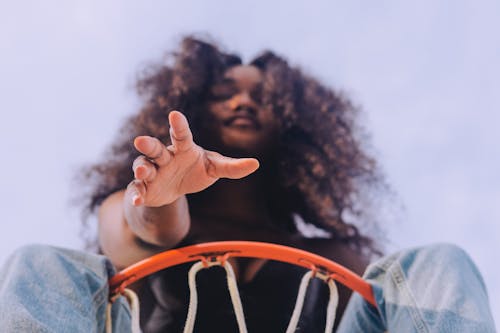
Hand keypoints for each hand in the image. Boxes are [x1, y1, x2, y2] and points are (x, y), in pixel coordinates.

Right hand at [128, 111, 258, 206]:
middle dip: (148, 145)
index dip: (178, 125)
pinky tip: (136, 200)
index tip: (175, 114)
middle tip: (140, 141)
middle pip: (155, 148)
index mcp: (183, 148)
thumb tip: (256, 163)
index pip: (181, 135)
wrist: (176, 189)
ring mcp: (153, 171)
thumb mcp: (214, 168)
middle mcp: (165, 157)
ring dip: (142, 168)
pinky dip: (135, 194)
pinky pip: (137, 188)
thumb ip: (232, 167)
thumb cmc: (196, 170)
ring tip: (144, 172)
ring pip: (143, 166)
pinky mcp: (144, 188)